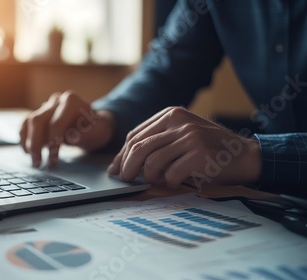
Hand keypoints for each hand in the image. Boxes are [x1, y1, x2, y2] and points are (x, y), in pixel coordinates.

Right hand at [20, 90, 114, 166]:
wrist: (94, 124)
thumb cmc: (96, 129)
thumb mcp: (98, 133)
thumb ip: (86, 134)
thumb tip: (72, 138)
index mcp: (71, 101)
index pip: (56, 123)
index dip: (52, 143)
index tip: (53, 160)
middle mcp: (56, 100)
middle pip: (38, 120)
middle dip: (35, 143)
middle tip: (37, 163)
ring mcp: (46, 106)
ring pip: (29, 121)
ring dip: (28, 142)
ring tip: (31, 159)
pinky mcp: (40, 114)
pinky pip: (26, 124)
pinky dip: (24, 137)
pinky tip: (26, 150)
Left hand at [107, 107, 261, 188]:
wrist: (246, 155)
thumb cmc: (209, 149)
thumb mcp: (182, 135)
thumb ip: (157, 142)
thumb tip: (122, 162)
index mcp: (171, 114)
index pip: (135, 135)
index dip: (122, 154)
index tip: (115, 169)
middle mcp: (179, 122)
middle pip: (138, 147)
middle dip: (126, 167)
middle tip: (124, 179)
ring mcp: (190, 137)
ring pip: (151, 162)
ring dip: (149, 177)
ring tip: (156, 180)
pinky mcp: (199, 154)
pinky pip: (171, 174)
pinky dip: (169, 182)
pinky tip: (176, 182)